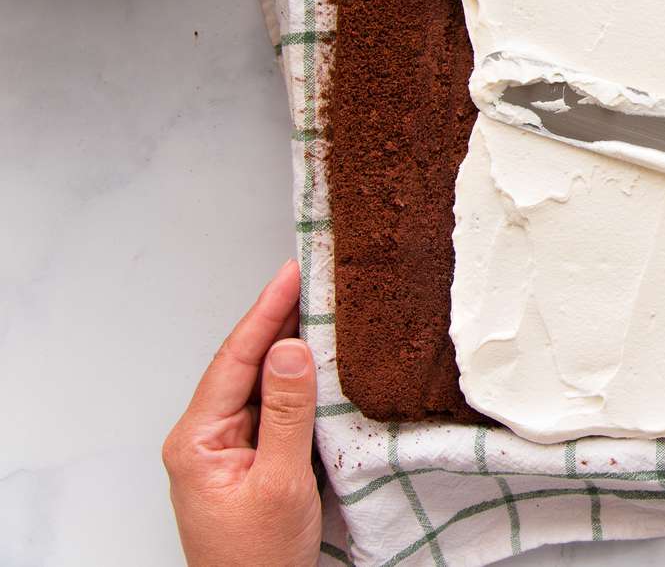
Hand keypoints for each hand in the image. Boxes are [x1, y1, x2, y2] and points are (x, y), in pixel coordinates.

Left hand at [162, 259, 320, 566]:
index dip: (266, 312)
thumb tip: (290, 349)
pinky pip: (272, 408)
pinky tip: (318, 364)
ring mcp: (226, 449)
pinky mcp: (249, 459)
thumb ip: (286, 413)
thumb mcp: (280, 483)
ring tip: (318, 307)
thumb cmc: (257, 560)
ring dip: (289, 348)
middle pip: (244, 364)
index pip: (235, 360)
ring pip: (260, 384)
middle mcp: (205, 438)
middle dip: (277, 319)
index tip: (291, 274)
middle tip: (310, 278)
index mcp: (197, 440)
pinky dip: (297, 382)